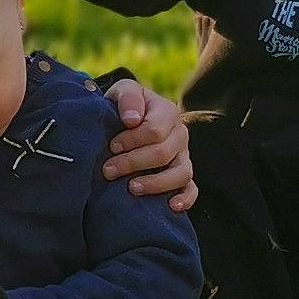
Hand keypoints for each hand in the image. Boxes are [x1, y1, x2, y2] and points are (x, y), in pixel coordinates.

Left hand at [101, 82, 195, 210]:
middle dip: (133, 163)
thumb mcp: (123, 91)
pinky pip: (191, 190)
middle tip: (108, 170)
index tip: (111, 146)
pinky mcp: (183, 176)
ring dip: (155, 183)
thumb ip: (128, 97)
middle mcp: (180, 135)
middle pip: (163, 154)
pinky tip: (170, 207)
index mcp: (168, 112)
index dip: (131, 141)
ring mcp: (183, 157)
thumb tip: (132, 120)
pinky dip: (184, 199)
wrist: (126, 121)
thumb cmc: (124, 107)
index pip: (154, 131)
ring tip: (131, 188)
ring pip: (181, 174)